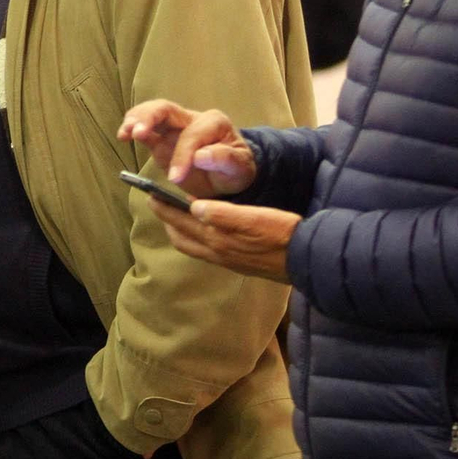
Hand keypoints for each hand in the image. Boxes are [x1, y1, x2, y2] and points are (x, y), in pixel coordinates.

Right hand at [118, 99, 256, 196]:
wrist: (228, 175)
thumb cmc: (235, 169)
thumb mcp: (240, 168)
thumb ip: (225, 159)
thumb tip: (201, 156)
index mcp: (213, 123)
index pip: (192, 134)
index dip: (182, 154)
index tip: (176, 178)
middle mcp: (191, 119)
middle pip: (167, 109)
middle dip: (150, 118)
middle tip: (137, 132)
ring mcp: (174, 128)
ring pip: (152, 113)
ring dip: (137, 120)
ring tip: (126, 133)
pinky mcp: (161, 139)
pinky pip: (145, 129)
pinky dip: (132, 128)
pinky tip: (122, 136)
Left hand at [145, 195, 300, 282]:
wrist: (306, 260)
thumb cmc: (282, 233)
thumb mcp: (253, 217)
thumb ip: (222, 214)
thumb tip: (193, 207)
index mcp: (218, 239)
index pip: (182, 223)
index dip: (166, 209)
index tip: (151, 195)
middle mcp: (218, 253)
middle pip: (183, 238)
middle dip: (168, 221)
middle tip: (158, 204)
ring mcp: (228, 260)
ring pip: (194, 246)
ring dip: (181, 231)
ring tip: (176, 216)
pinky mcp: (238, 263)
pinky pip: (206, 251)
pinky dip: (196, 238)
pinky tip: (205, 230)